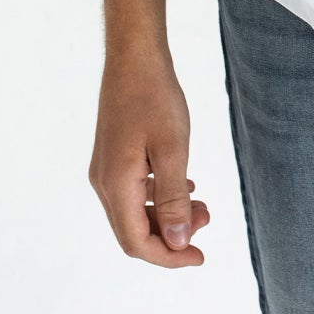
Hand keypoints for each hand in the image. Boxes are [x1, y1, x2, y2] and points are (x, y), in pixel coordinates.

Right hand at [89, 48, 211, 265]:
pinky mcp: (114, 155)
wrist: (134, 56)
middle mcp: (105, 183)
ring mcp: (107, 168)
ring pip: (135, 210)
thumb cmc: (154, 97)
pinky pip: (135, 190)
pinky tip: (184, 186)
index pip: (136, 242)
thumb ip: (173, 199)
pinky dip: (159, 196)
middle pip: (134, 230)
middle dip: (171, 235)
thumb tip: (178, 241)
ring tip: (202, 205)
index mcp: (116, 185)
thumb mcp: (172, 149)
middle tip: (208, 219)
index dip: (168, 257)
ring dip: (167, 215)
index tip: (199, 256)